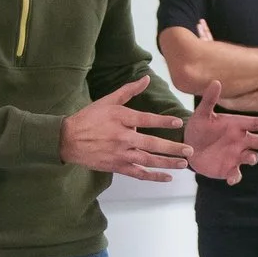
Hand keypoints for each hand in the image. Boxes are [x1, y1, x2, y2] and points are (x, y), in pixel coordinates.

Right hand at [60, 76, 189, 182]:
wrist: (67, 140)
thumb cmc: (88, 118)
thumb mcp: (107, 101)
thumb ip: (129, 91)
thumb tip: (146, 78)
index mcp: (120, 119)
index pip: (146, 120)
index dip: (163, 121)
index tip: (179, 123)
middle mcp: (122, 137)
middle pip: (152, 143)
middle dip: (173, 148)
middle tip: (190, 150)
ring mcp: (120, 154)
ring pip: (148, 160)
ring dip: (167, 163)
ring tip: (183, 164)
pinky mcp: (117, 166)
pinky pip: (138, 174)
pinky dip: (153, 176)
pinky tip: (167, 177)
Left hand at [183, 86, 257, 184]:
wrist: (189, 147)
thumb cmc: (198, 128)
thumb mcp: (202, 114)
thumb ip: (209, 100)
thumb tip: (216, 82)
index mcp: (237, 126)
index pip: (255, 124)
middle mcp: (241, 141)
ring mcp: (236, 155)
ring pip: (251, 157)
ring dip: (253, 157)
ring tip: (252, 158)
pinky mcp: (229, 169)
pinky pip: (236, 174)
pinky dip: (235, 177)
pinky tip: (232, 179)